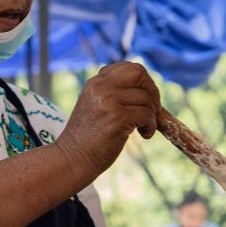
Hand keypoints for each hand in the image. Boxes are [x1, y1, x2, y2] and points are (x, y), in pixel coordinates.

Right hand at [55, 62, 160, 180]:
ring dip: (152, 115)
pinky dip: (150, 126)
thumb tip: (146, 89)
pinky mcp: (117, 118)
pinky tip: (143, 134)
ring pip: (146, 99)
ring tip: (143, 129)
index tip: (144, 98)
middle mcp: (100, 87)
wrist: (72, 159)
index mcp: (95, 83)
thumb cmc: (87, 138)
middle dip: (152, 91)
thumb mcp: (95, 106)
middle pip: (139, 73)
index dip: (143, 81)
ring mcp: (108, 101)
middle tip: (152, 109)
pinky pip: (147, 114)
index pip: (129, 67)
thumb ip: (112, 93)